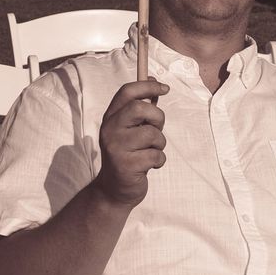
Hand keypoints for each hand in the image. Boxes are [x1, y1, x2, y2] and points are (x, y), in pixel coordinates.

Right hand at [93, 78, 167, 207]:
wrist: (114, 190)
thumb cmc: (128, 155)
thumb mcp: (131, 130)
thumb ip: (142, 110)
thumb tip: (155, 84)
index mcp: (111, 118)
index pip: (127, 92)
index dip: (148, 85)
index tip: (165, 88)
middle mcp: (110, 130)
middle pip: (139, 108)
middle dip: (157, 117)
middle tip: (157, 128)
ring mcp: (116, 148)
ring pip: (152, 134)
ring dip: (160, 144)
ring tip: (151, 152)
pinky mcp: (126, 165)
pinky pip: (156, 155)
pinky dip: (159, 161)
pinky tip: (149, 166)